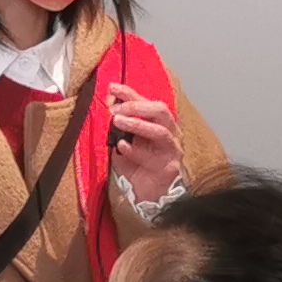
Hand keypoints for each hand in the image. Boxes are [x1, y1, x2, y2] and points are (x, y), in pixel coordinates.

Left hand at [109, 85, 184, 207]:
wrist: (148, 194)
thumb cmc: (137, 165)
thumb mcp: (124, 141)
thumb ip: (119, 126)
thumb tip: (109, 105)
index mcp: (159, 123)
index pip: (146, 102)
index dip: (129, 93)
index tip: (112, 88)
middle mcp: (170, 132)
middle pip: (160, 110)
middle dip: (137, 106)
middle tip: (115, 110)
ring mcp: (173, 149)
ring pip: (160, 132)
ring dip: (137, 124)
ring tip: (117, 121)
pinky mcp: (170, 167)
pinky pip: (154, 157)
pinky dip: (136, 151)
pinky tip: (121, 147)